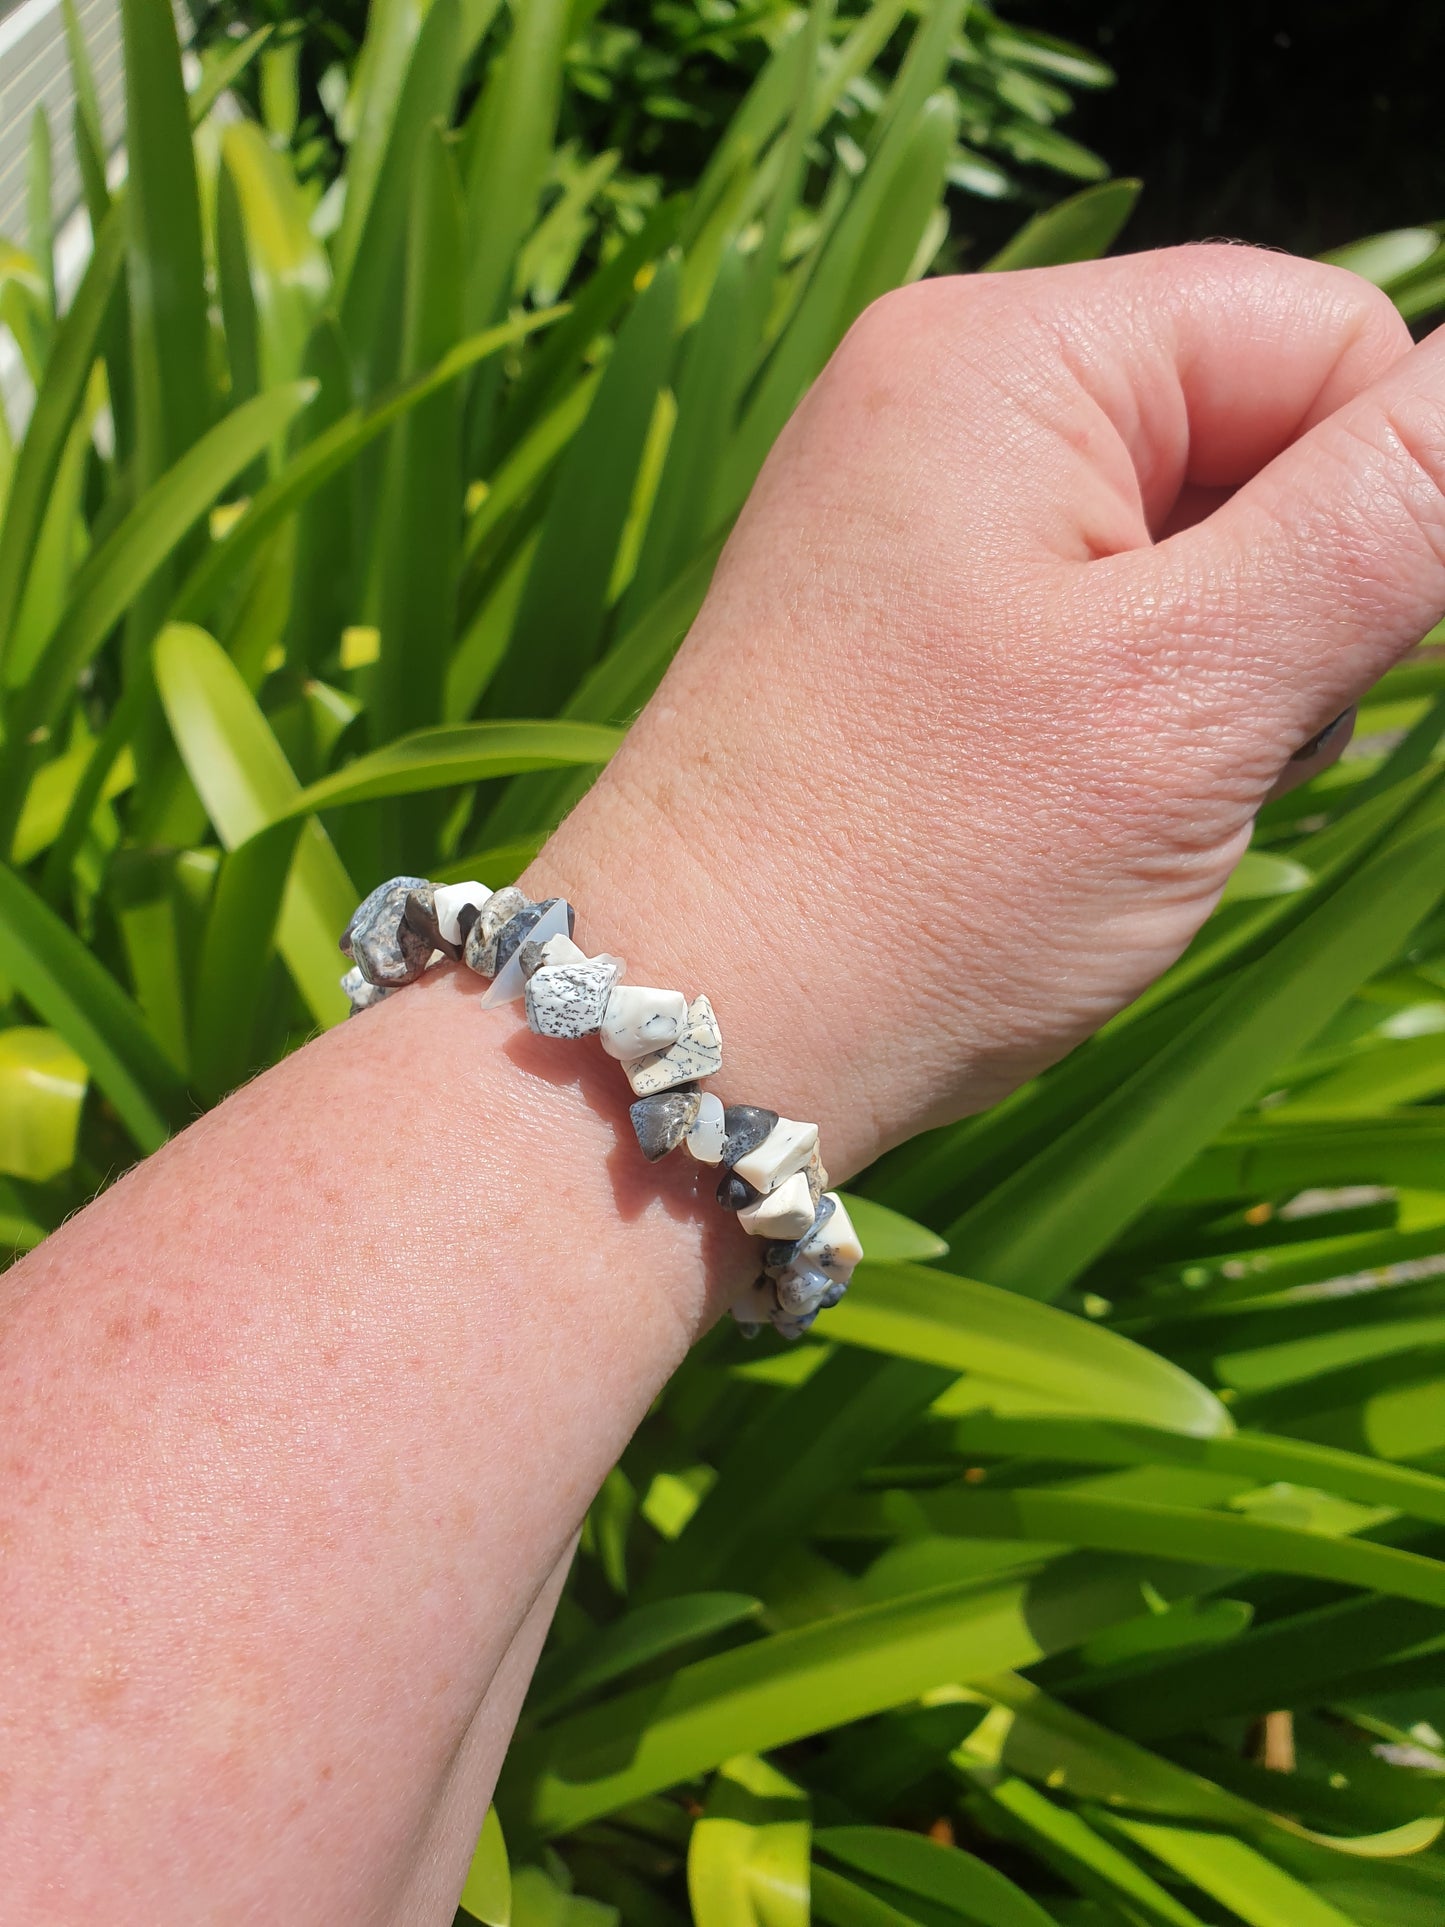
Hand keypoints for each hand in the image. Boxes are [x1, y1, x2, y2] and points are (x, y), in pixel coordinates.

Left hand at [535, 245, 1442, 1178]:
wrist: (704, 1032)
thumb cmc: (922, 871)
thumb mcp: (1194, 688)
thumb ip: (1389, 515)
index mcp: (1002, 358)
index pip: (1315, 332)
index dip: (1385, 496)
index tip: (1334, 661)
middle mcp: (940, 405)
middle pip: (1247, 437)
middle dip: (1286, 601)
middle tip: (1203, 750)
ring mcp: (913, 519)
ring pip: (1186, 548)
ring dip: (1218, 676)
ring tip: (1125, 798)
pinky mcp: (906, 625)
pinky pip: (1098, 623)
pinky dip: (1139, 714)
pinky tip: (1078, 810)